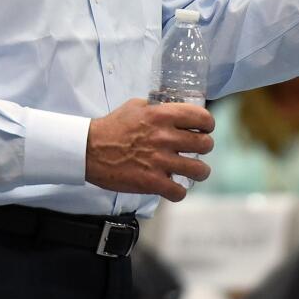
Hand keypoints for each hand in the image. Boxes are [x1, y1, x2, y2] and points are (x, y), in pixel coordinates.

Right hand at [86, 98, 213, 202]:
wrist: (89, 150)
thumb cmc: (112, 127)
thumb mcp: (136, 106)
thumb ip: (158, 107)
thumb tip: (175, 108)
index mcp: (162, 115)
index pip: (202, 118)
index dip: (208, 125)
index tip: (205, 129)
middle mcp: (165, 137)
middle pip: (205, 144)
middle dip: (204, 147)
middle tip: (197, 150)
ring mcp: (160, 161)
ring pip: (199, 170)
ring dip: (199, 171)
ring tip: (193, 170)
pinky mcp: (152, 182)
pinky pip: (179, 191)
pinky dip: (178, 191)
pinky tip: (173, 186)